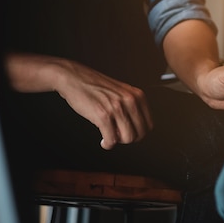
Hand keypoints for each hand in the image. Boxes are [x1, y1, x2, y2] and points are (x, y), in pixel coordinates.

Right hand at [6, 52, 153, 149]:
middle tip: (118, 136)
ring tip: (110, 137)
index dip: (139, 133)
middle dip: (129, 139)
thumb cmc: (96, 87)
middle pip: (140, 134)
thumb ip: (132, 106)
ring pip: (128, 138)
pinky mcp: (103, 115)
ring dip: (118, 142)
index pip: (149, 125)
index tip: (129, 133)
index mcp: (138, 95)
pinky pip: (111, 139)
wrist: (74, 78)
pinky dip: (108, 144)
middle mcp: (130, 101)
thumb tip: (137, 129)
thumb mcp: (122, 92)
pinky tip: (103, 140)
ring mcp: (117, 108)